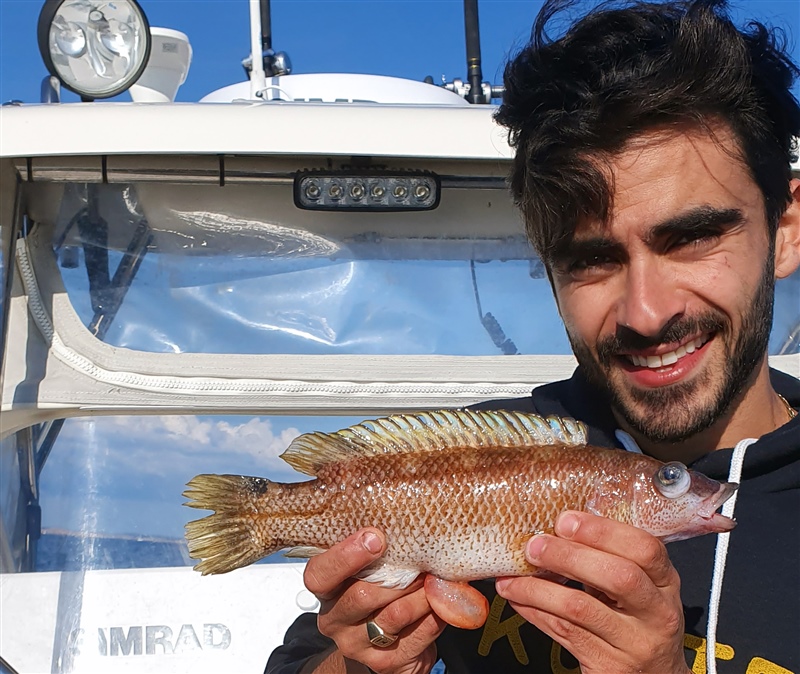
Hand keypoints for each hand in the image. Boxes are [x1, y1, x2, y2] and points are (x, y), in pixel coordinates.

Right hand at [303, 528, 444, 673]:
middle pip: (362, 595)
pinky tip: (440, 601)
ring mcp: (358, 645)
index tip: (375, 537)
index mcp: (326, 589)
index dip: (345, 556)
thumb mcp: (371, 569)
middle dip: (400, 575)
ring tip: (435, 578)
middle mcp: (335, 619)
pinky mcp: (386, 662)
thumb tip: (412, 532)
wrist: (391, 643)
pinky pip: (420, 633)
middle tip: (421, 560)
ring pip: (396, 614)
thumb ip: (381, 553)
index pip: (319, 575)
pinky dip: (436, 613)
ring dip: (423, 593)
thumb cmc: (380, 591)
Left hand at [495, 511, 690, 673]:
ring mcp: (636, 643)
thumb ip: (608, 556)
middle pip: (618, 576)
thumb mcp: (637, 586)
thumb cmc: (637, 619)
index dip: (603, 531)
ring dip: (538, 588)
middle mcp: (657, 612)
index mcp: (664, 581)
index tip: (565, 521)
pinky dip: (535, 611)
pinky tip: (519, 599)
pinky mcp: (610, 666)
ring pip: (582, 608)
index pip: (645, 548)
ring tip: (511, 578)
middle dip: (569, 556)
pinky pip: (564, 632)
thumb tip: (557, 525)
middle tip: (534, 547)